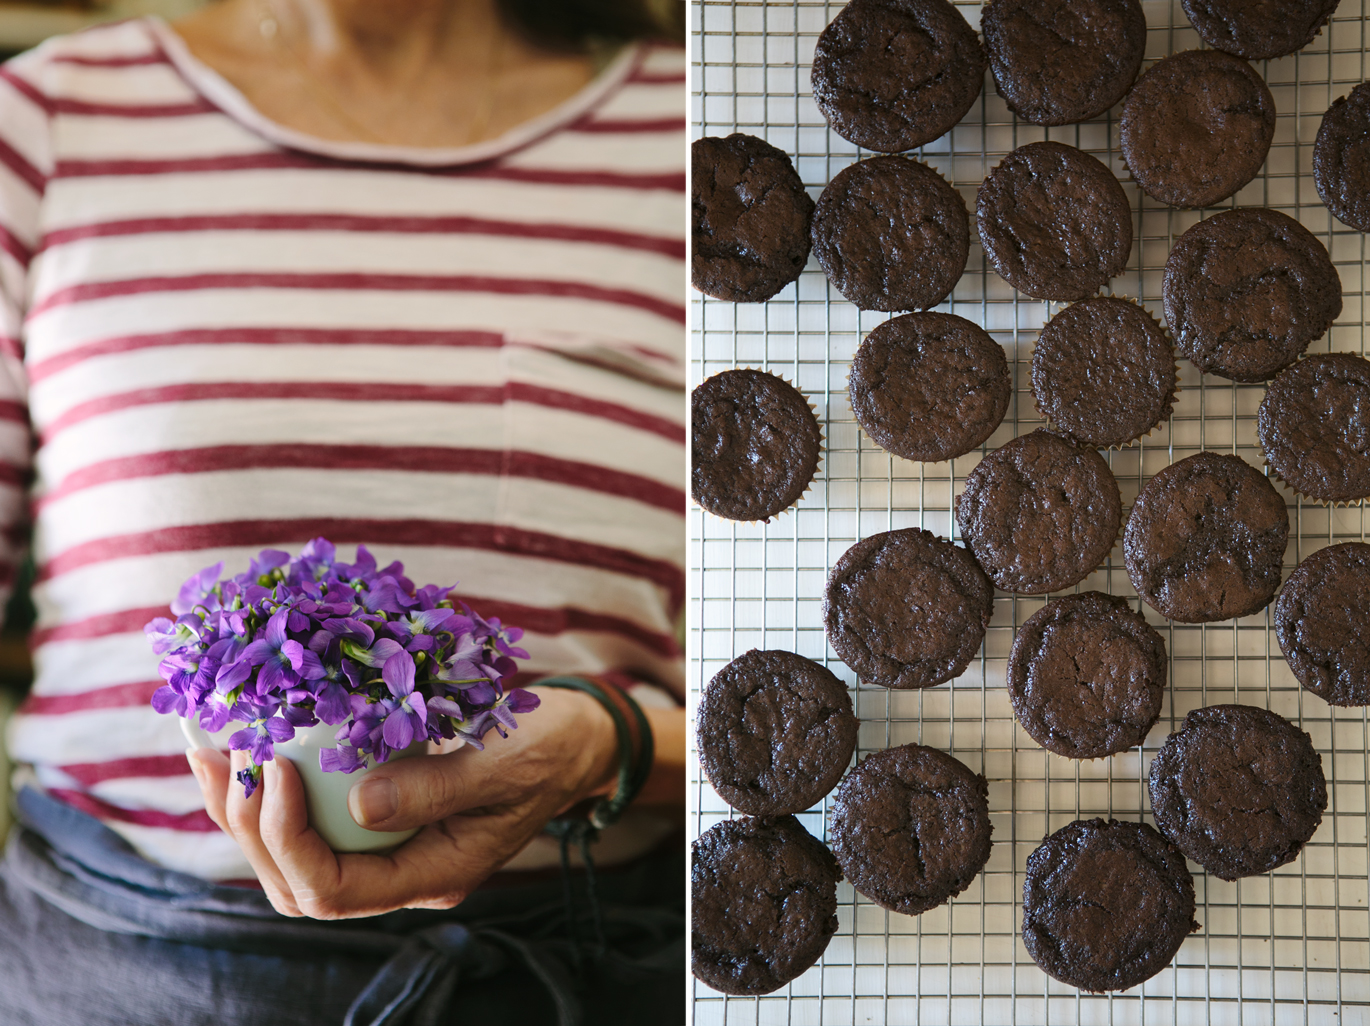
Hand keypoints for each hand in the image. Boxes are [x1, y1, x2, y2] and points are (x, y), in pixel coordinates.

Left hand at [187, 685, 617, 918]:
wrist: (576, 741)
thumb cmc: (549, 750)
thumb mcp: (504, 764)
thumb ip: (437, 788)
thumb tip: (358, 804)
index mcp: (433, 873)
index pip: (335, 889)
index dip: (287, 837)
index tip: (275, 767)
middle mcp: (402, 871)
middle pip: (299, 883)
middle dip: (249, 826)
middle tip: (232, 757)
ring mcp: (390, 845)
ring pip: (295, 854)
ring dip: (244, 808)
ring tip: (214, 748)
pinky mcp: (383, 811)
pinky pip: (312, 815)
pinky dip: (271, 784)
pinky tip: (247, 740)